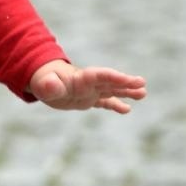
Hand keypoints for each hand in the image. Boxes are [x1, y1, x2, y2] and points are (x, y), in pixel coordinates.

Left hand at [28, 60, 145, 113]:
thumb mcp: (42, 84)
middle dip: (125, 82)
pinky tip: (127, 110)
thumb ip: (48, 85)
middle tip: (142, 84)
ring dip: (127, 91)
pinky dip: (116, 105)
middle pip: (110, 81)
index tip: (128, 79)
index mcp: (80, 78)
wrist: (44, 81)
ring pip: (112, 90)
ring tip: (143, 93)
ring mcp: (91, 91)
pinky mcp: (89, 99)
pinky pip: (105, 102)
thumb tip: (50, 85)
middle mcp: (89, 83)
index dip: (114, 77)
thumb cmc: (42, 81)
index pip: (100, 76)